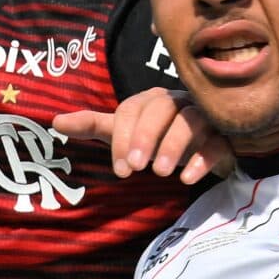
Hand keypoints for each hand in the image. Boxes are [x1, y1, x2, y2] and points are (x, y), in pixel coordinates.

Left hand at [54, 88, 229, 184]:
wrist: (205, 147)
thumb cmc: (159, 137)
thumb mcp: (125, 132)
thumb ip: (94, 125)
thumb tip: (54, 121)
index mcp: (152, 100)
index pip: (133, 109)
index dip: (124, 136)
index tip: (120, 169)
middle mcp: (178, 102)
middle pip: (162, 108)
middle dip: (146, 137)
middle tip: (136, 168)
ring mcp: (203, 117)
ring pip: (191, 121)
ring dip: (174, 146)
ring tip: (161, 174)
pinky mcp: (223, 137)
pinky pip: (216, 142)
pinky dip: (202, 159)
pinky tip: (186, 178)